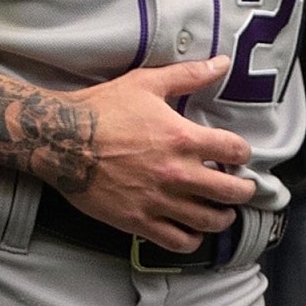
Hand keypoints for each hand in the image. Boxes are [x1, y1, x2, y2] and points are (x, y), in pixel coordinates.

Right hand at [58, 58, 256, 252]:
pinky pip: (179, 242)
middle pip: (231, 192)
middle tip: (242, 189)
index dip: (242, 153)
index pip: (236, 151)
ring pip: (210, 221)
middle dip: (243, 191)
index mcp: (183, 138)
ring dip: (223, 217)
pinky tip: (191, 231)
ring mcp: (159, 201)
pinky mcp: (139, 221)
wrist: (61, 140)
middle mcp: (177, 173)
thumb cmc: (102, 110)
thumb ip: (189, 75)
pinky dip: (192, 239)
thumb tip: (222, 63)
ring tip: (222, 212)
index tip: (238, 155)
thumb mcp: (147, 83)